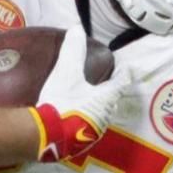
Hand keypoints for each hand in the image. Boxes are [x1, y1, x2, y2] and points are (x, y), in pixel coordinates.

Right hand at [33, 26, 135, 162]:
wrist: (48, 136)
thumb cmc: (63, 102)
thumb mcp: (67, 73)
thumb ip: (73, 51)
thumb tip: (77, 29)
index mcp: (107, 98)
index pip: (122, 82)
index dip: (123, 72)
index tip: (125, 67)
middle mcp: (105, 116)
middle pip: (112, 100)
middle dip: (109, 90)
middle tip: (103, 81)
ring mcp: (94, 132)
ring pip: (100, 114)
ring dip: (96, 106)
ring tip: (86, 98)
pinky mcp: (80, 143)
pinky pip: (86, 125)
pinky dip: (83, 117)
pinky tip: (72, 115)